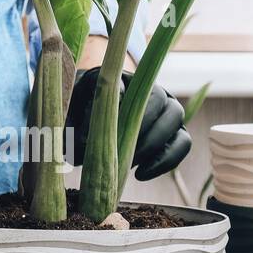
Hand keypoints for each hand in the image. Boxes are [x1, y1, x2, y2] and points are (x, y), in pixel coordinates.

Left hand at [68, 67, 191, 180]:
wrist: (94, 123)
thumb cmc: (80, 117)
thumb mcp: (70, 117)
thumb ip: (73, 124)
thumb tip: (81, 145)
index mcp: (122, 78)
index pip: (124, 85)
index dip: (117, 105)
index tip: (103, 129)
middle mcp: (150, 88)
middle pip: (159, 98)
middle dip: (141, 128)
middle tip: (121, 153)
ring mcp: (167, 109)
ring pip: (175, 118)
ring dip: (153, 144)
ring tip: (129, 165)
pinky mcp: (176, 132)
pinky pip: (182, 144)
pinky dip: (165, 161)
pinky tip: (140, 174)